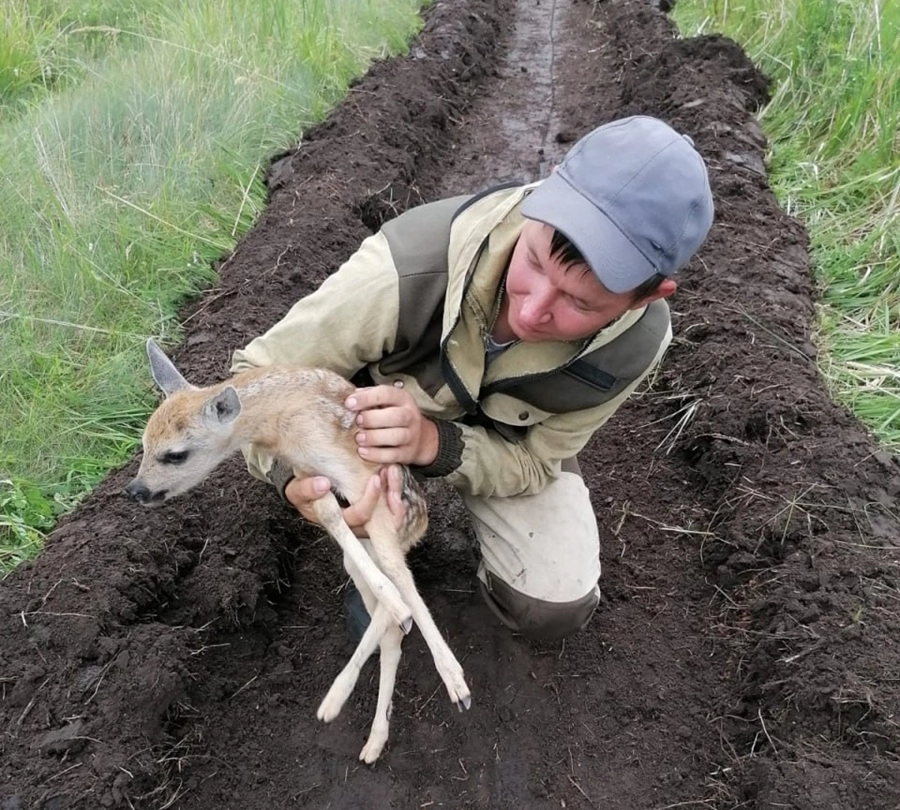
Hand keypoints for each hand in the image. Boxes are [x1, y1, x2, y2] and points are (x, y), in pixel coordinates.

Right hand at [284, 466, 406, 534]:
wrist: (309, 486)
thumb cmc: (304, 492)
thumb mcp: (297, 490)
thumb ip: (305, 490)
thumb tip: (322, 485)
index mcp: (338, 521)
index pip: (358, 517)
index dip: (369, 502)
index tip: (375, 480)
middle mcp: (355, 524)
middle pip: (381, 519)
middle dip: (388, 494)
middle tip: (388, 471)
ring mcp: (367, 517)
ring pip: (390, 514)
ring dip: (394, 490)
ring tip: (392, 469)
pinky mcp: (375, 506)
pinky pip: (392, 505)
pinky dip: (394, 488)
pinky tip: (391, 471)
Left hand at [345, 384, 438, 466]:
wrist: (420, 438)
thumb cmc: (393, 416)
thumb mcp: (385, 401)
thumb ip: (369, 396)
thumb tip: (351, 397)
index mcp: (403, 399)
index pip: (387, 394)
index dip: (366, 398)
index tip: (349, 404)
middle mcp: (410, 416)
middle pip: (396, 416)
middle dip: (373, 419)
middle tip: (358, 421)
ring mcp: (411, 436)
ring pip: (396, 437)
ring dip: (374, 437)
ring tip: (359, 438)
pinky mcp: (407, 453)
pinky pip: (393, 456)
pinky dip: (376, 455)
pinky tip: (362, 451)